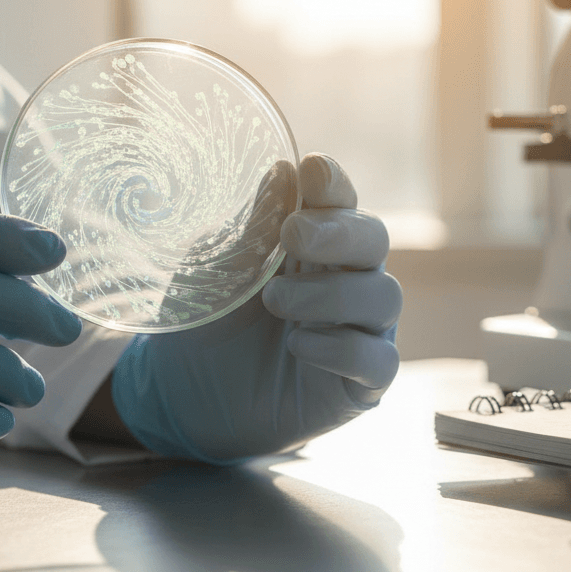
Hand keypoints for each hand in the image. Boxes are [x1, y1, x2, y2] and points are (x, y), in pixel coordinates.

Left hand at [110, 154, 401, 462]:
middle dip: (338, 232)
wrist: (187, 400)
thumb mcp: (217, 273)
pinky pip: (378, 359)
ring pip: (383, 296)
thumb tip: (282, 171)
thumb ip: (252, 230)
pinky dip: (342, 348)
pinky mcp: (360, 383)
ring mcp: (359, 331)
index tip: (312, 170)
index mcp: (313, 243)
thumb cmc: (208, 325)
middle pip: (374, 240)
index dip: (333, 184)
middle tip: (293, 234)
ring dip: (330, 293)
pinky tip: (299, 345)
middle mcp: (346, 280)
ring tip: (275, 301)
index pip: (339, 202)